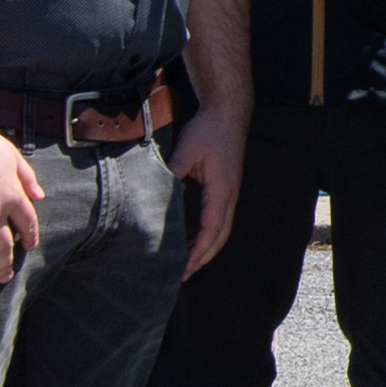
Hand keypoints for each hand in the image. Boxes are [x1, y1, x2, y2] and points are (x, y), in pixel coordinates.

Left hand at [168, 103, 247, 276]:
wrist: (228, 113)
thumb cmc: (210, 130)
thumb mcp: (187, 149)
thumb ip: (173, 171)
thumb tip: (156, 192)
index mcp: (222, 190)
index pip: (212, 229)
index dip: (198, 251)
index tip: (184, 267)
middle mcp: (229, 195)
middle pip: (220, 236)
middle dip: (202, 257)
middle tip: (182, 274)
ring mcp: (229, 192)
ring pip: (220, 229)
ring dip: (204, 247)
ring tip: (184, 261)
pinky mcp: (224, 188)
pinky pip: (216, 218)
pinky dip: (204, 233)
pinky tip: (189, 236)